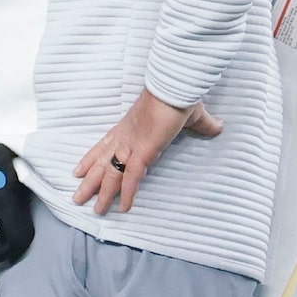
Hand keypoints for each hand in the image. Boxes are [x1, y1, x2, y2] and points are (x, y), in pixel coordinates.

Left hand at [74, 91, 223, 215]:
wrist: (177, 86)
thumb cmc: (180, 95)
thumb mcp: (192, 114)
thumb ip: (203, 124)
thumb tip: (219, 126)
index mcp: (129, 128)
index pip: (104, 147)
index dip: (91, 160)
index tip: (78, 171)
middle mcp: (126, 138)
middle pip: (102, 164)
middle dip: (90, 183)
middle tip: (77, 198)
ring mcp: (133, 145)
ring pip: (111, 174)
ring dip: (103, 194)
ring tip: (95, 210)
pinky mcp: (144, 150)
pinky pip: (132, 176)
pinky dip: (127, 193)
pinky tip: (124, 207)